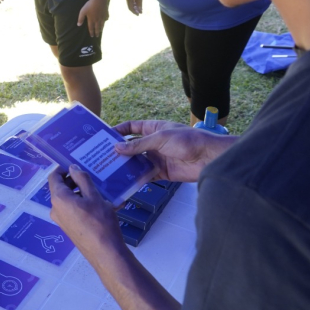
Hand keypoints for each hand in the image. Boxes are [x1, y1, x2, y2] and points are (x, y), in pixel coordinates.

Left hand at [48, 165, 124, 261]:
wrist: (105, 253)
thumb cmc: (100, 222)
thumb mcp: (94, 196)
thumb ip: (82, 179)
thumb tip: (72, 168)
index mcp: (59, 198)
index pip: (54, 176)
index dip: (63, 168)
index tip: (77, 164)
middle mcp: (55, 209)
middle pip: (60, 188)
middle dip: (74, 180)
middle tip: (91, 176)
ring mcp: (61, 220)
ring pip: (68, 200)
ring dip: (80, 192)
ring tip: (98, 190)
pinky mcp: (68, 228)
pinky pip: (72, 210)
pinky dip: (81, 204)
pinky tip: (98, 204)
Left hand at [77, 0, 107, 37]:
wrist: (99, 0)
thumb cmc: (89, 5)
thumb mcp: (83, 12)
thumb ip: (80, 18)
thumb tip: (78, 25)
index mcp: (91, 20)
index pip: (91, 28)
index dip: (91, 32)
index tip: (92, 36)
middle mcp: (97, 20)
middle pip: (97, 28)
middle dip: (97, 32)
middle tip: (97, 36)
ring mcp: (102, 17)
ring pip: (102, 24)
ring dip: (101, 28)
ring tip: (101, 31)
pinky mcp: (106, 14)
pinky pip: (106, 19)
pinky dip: (105, 21)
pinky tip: (105, 21)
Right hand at [113, 120, 236, 182]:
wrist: (207, 158)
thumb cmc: (187, 141)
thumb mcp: (160, 139)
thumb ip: (138, 145)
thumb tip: (117, 147)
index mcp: (153, 129)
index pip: (132, 127)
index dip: (118, 130)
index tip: (104, 136)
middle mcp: (152, 143)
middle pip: (131, 146)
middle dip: (118, 150)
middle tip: (102, 156)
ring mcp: (156, 158)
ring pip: (136, 162)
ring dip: (125, 166)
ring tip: (108, 170)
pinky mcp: (161, 172)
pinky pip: (145, 175)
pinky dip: (136, 178)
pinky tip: (124, 182)